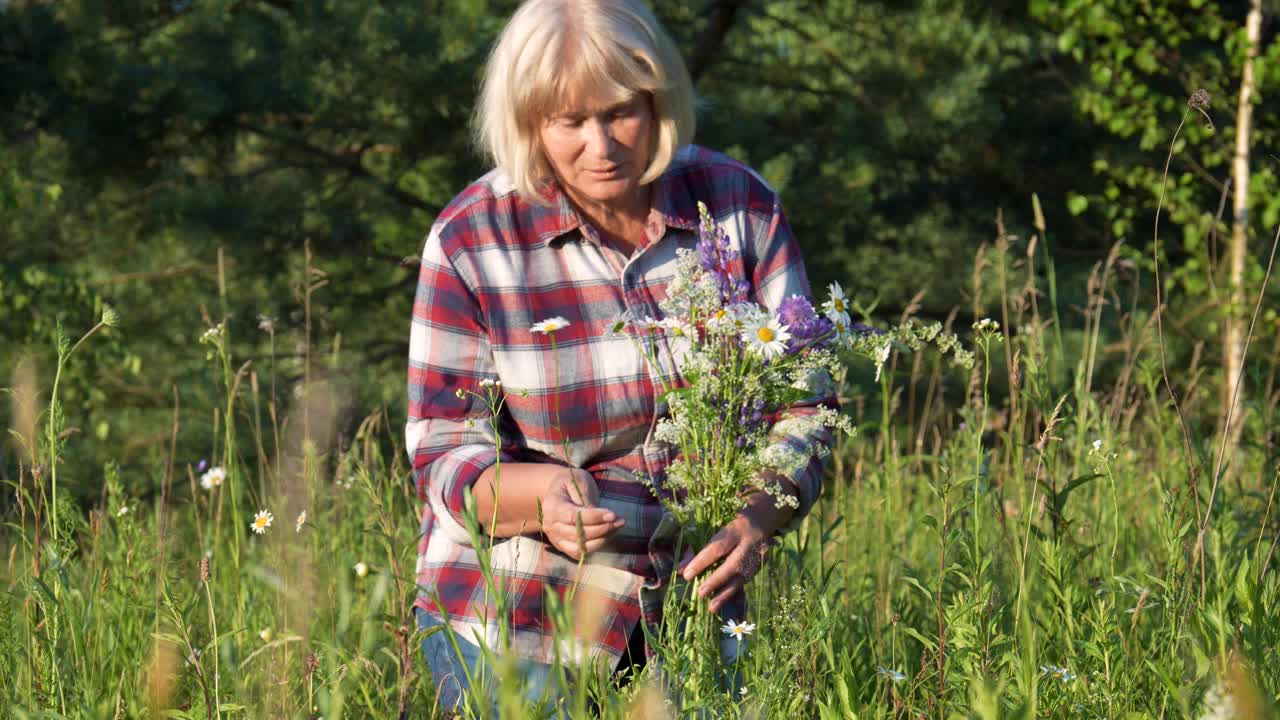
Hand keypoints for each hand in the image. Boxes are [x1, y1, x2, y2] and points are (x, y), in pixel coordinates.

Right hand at [539, 468, 624, 558]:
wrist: (559, 491)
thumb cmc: (570, 482)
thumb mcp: (578, 480)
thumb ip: (585, 497)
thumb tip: (599, 517)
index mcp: (551, 506)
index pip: (573, 517)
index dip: (594, 517)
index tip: (613, 514)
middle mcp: (550, 525)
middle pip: (578, 534)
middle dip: (602, 528)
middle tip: (620, 520)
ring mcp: (556, 538)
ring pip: (580, 547)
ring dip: (602, 539)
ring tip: (617, 527)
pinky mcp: (563, 546)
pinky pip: (580, 553)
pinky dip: (596, 546)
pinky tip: (609, 535)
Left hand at [677, 487, 796, 613]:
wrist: (763, 518)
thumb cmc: (731, 522)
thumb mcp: (715, 528)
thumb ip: (698, 548)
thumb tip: (681, 570)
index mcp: (736, 528)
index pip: (717, 547)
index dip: (701, 562)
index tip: (687, 575)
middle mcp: (750, 543)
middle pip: (732, 564)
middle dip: (715, 581)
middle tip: (701, 593)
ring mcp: (759, 555)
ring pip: (741, 577)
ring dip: (725, 594)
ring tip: (711, 608)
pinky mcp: (762, 565)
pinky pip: (746, 581)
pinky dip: (732, 591)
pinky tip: (721, 600)